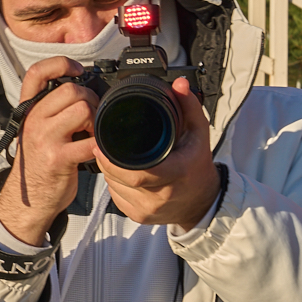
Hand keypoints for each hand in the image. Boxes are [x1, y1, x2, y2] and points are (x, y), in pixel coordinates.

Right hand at [0, 56, 102, 245]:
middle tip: (91, 117)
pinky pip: (90, 141)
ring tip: (91, 134)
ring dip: (96, 121)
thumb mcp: (37, 130)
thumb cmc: (40, 163)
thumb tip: (85, 89)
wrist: (29, 199)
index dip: (60, 63)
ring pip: (83, 109)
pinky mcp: (58, 158)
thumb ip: (52, 109)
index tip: (79, 70)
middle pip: (72, 90)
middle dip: (90, 100)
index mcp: (28, 110)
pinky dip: (100, 145)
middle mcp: (33, 120)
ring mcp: (44, 138)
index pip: (37, 73)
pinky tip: (94, 151)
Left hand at [99, 77, 218, 230]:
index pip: (137, 172)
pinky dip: (114, 184)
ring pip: (114, 188)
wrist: (202, 201)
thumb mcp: (198, 133)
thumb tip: (179, 84)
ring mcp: (148, 209)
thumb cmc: (197, 166)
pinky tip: (121, 173)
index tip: (101, 144)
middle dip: (106, 161)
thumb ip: (188, 106)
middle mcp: (161, 195)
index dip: (114, 160)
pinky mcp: (138, 216)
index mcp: (176, 174)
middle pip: (120, 179)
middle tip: (99, 146)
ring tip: (114, 157)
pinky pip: (116, 197)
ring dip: (109, 171)